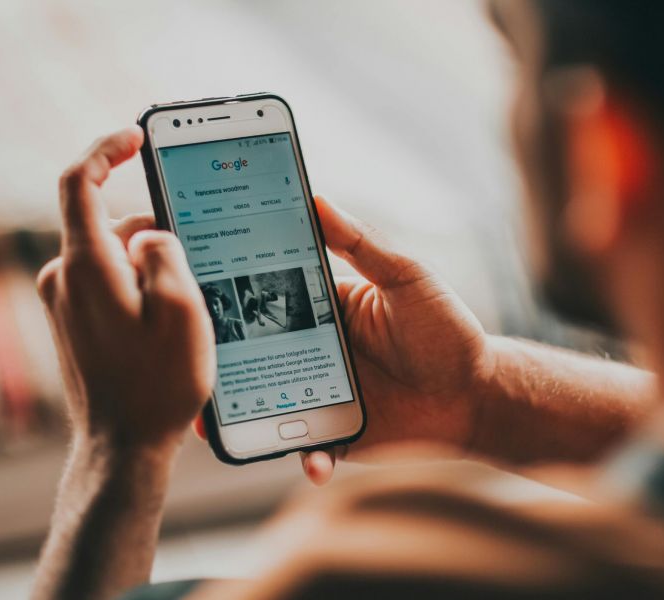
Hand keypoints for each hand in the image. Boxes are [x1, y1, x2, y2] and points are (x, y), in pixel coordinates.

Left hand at [38, 126, 214, 453]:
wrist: (124, 447)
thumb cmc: (158, 382)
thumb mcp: (182, 309)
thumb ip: (166, 252)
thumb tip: (149, 232)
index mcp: (86, 265)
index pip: (78, 182)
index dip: (106, 148)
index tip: (137, 136)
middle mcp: (64, 278)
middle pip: (112, 224)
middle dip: (158, 232)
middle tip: (202, 264)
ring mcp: (64, 302)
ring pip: (116, 257)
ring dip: (154, 268)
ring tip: (193, 311)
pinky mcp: (73, 324)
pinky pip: (111, 285)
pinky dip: (142, 289)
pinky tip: (172, 326)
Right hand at [193, 197, 493, 483]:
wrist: (479, 395)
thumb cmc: (447, 330)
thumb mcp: (407, 279)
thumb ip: (363, 245)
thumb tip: (318, 199)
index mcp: (323, 310)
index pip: (267, 296)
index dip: (230, 292)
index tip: (192, 283)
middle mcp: (313, 353)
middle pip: (252, 356)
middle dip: (216, 360)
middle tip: (185, 357)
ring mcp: (321, 397)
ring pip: (266, 405)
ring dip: (239, 416)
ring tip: (216, 424)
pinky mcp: (339, 436)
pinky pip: (311, 450)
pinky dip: (308, 458)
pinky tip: (313, 462)